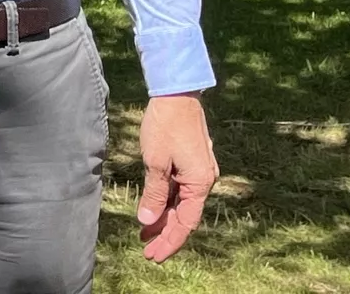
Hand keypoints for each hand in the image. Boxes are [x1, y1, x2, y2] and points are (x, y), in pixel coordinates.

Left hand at [137, 92, 217, 261]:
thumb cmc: (166, 125)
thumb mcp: (155, 162)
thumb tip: (148, 221)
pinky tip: (152, 208)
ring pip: (180, 203)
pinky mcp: (191, 162)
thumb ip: (153, 193)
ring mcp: (198, 171)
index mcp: (200, 184)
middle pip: (184, 215)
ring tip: (145, 233)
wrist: (177, 93)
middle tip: (146, 250)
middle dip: (165, 233)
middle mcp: (204, 181)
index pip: (185, 223)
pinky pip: (179, 189)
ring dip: (164, 217)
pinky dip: (165, 200)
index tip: (154, 256)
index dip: (169, 241)